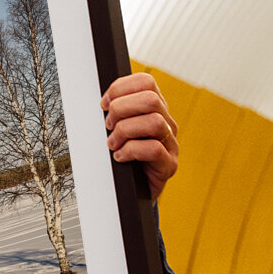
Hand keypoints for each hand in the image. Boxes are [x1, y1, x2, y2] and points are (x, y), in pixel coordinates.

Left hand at [101, 72, 178, 200]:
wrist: (131, 191)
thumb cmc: (121, 156)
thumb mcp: (115, 129)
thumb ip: (114, 112)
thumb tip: (102, 101)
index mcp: (154, 109)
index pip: (145, 82)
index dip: (120, 88)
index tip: (104, 104)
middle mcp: (166, 123)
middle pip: (151, 99)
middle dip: (121, 109)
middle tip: (108, 125)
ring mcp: (171, 144)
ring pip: (154, 122)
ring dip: (125, 131)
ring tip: (112, 143)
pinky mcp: (169, 165)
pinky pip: (154, 149)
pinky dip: (130, 151)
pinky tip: (120, 157)